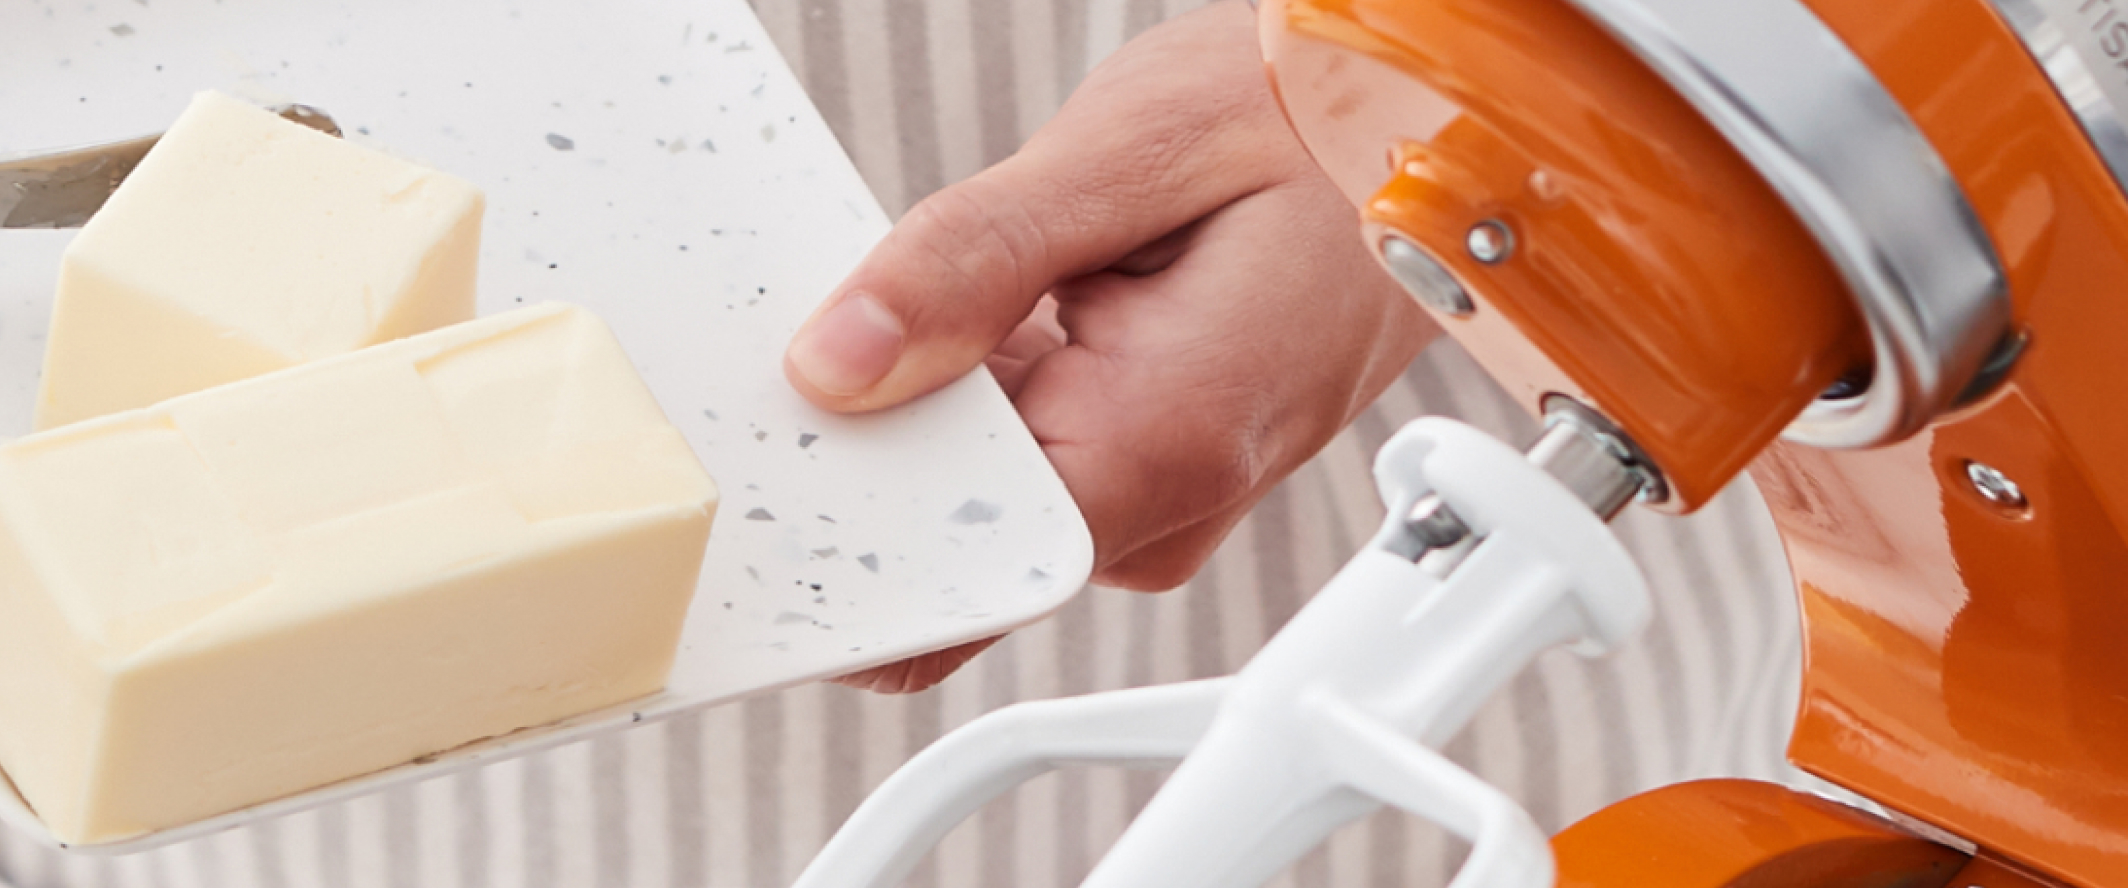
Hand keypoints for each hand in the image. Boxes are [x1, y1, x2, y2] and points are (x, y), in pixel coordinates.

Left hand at [785, 2, 1438, 692]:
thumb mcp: (1125, 152)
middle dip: (868, 456)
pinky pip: (1018, 461)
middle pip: (961, 537)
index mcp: (1174, 438)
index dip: (854, 544)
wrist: (1421, 125)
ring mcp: (1157, 491)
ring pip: (980, 500)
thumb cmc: (1315, 124)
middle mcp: (1170, 496)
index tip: (768, 496)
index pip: (974, 568)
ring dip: (916, 420)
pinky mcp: (1138, 463)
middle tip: (815, 354)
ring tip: (903, 314)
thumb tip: (841, 358)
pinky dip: (963, 401)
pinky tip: (955, 325)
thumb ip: (970, 261)